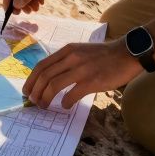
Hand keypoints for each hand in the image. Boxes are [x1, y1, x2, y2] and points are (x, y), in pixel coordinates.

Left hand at [23, 38, 142, 109]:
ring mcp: (81, 69)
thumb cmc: (104, 55)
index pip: (42, 65)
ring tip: (44, 105)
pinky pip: (71, 95)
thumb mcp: (81, 51)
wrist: (127, 54)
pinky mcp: (92, 81)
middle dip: (35, 91)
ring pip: (54, 85)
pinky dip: (65, 103)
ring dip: (45, 98)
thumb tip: (51, 77)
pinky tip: (65, 106)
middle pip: (44, 76)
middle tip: (34, 101)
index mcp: (68, 50)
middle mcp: (72, 58)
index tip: (27, 90)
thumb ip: (67, 60)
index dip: (31, 80)